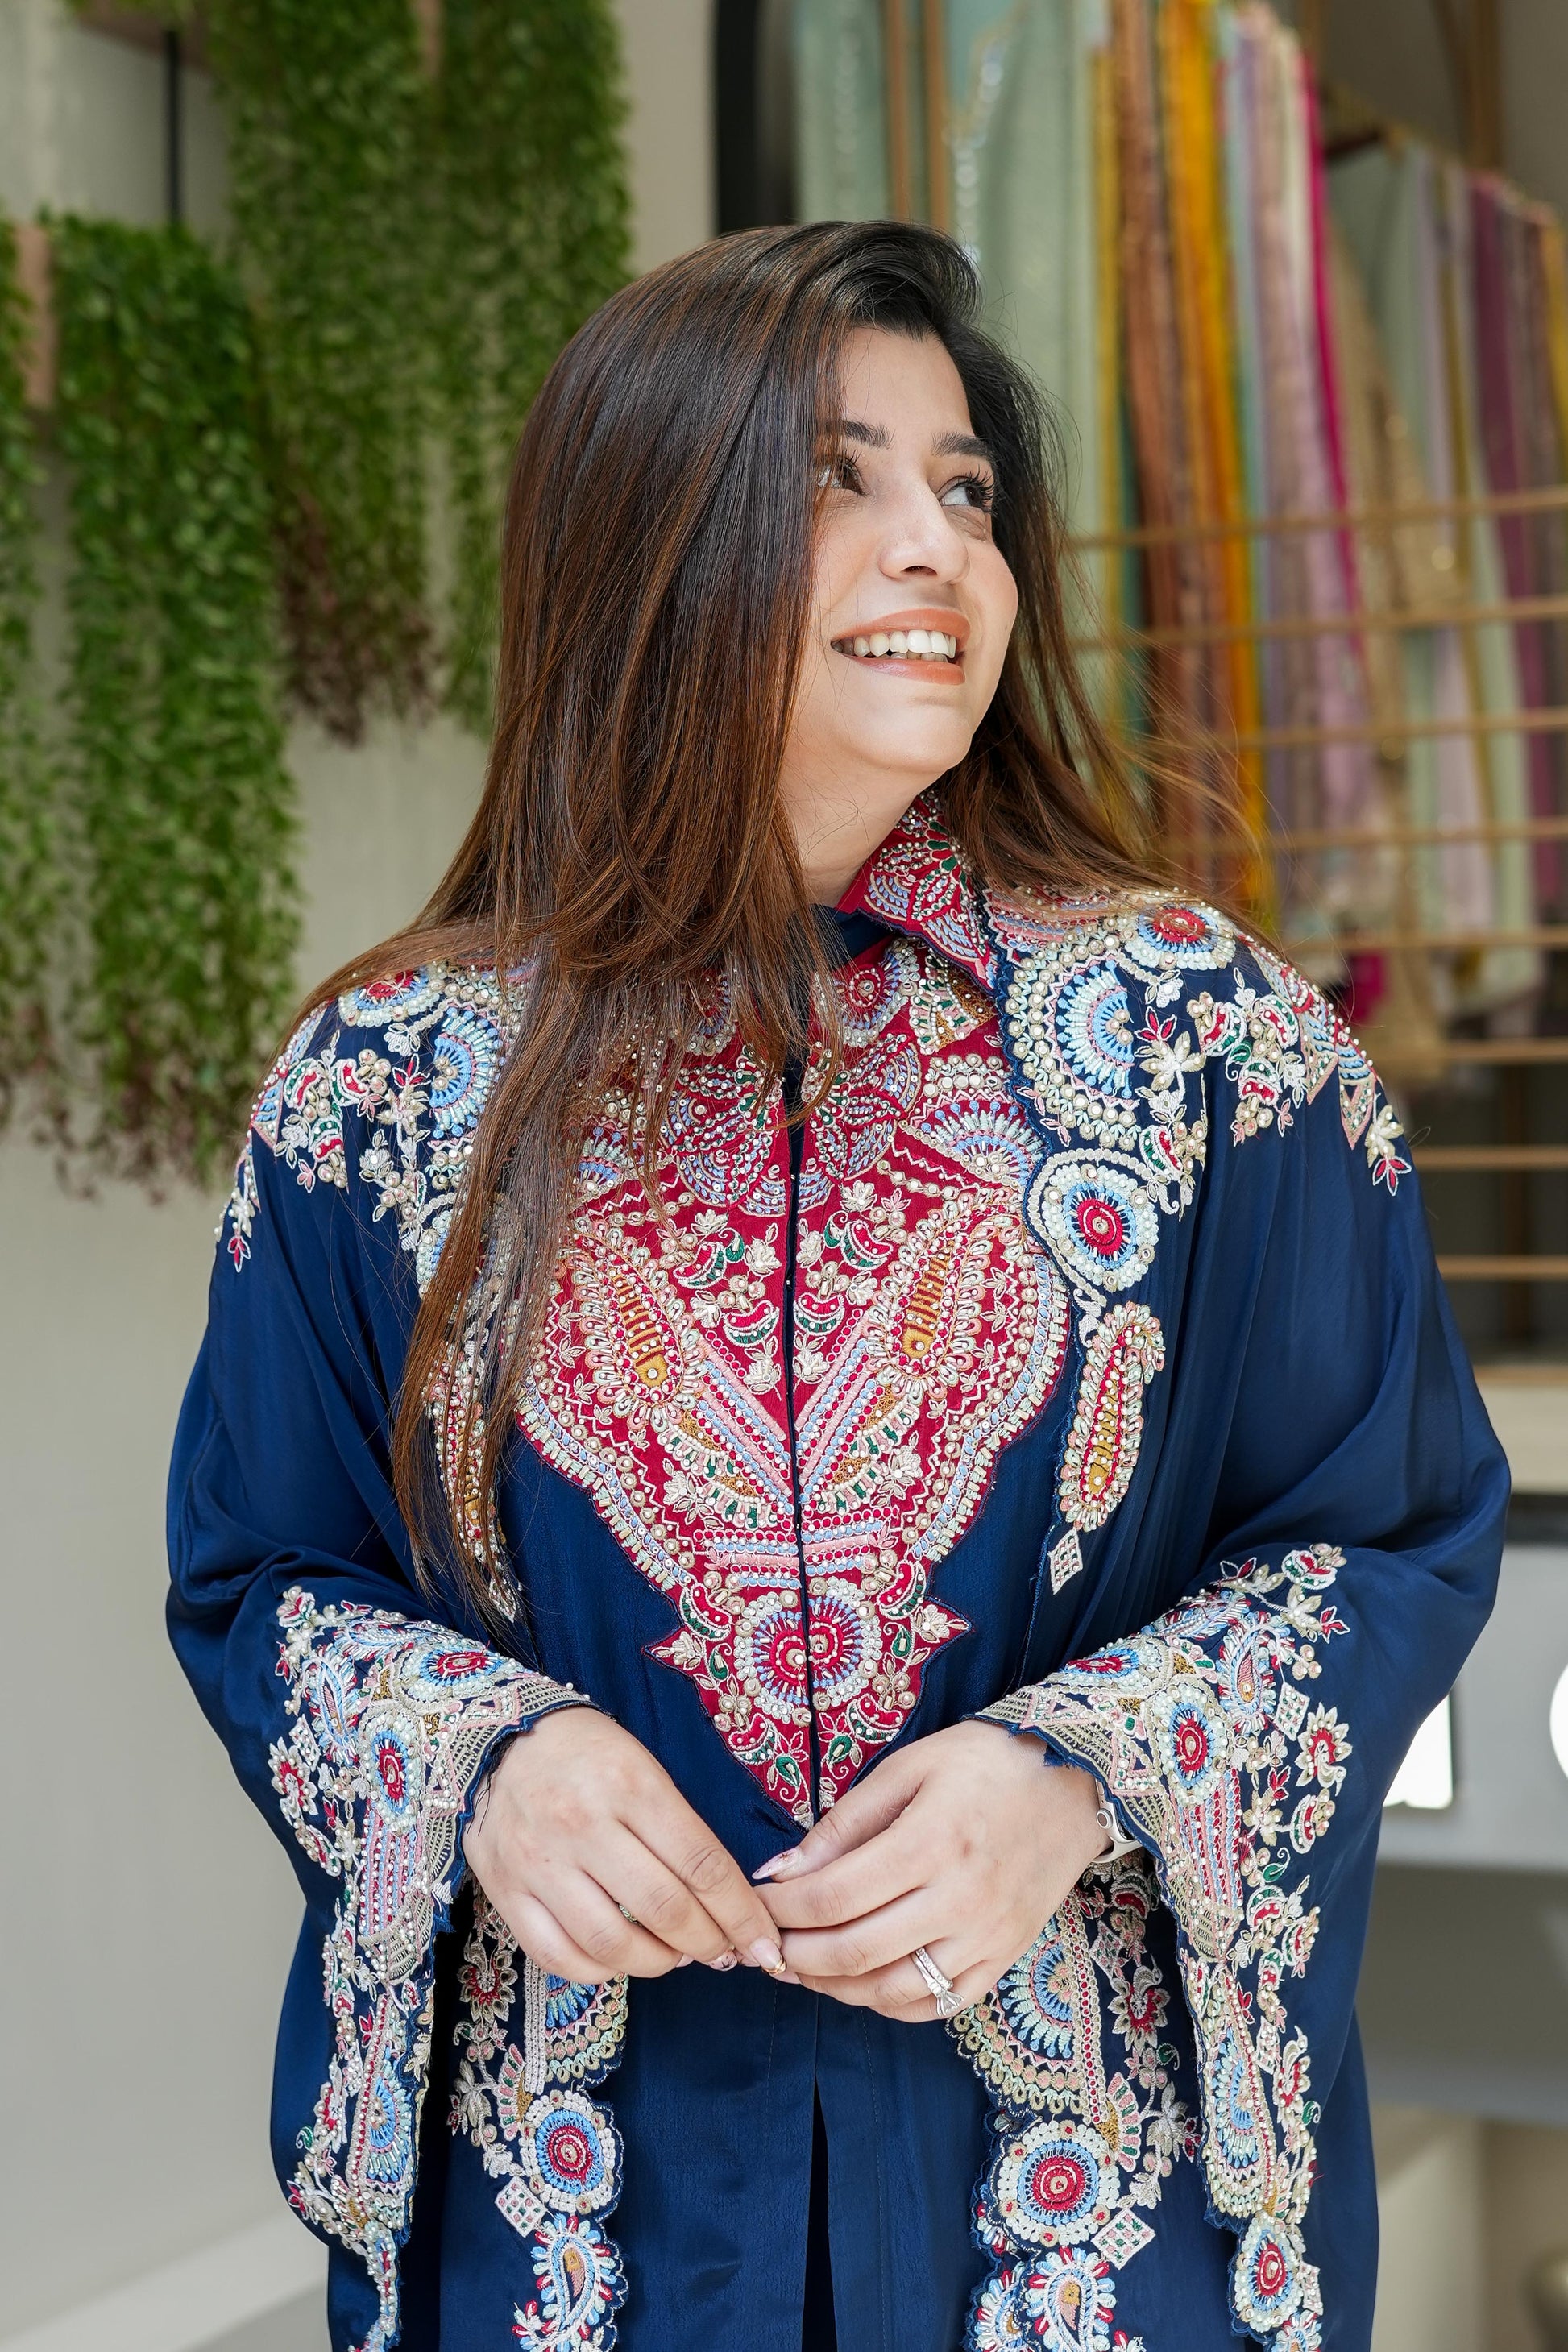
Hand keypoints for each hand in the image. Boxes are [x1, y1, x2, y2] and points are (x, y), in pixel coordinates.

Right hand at [462, 1708, 788, 1982]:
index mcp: (629, 1784)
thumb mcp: (643, 1768)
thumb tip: (724, 1902)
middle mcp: (583, 1824)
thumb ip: (680, 1831)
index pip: (702, 1864)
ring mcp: (539, 1861)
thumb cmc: (586, 1754)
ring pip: (612, 1943)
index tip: (765, 1942)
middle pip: (664, 1909)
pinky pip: (558, 1955)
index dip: (742, 1914)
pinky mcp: (505, 1889)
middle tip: (724, 1952)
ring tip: (675, 1955)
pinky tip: (621, 1959)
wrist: (498, 1737)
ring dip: (658, 1962)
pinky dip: (600, 1971)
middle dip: (709, 1943)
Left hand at [756, 1721, 1108, 2020]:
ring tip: (803, 1968)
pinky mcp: (1003, 1958)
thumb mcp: (910, 1767)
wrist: (1075, 1783)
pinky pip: (937, 2005)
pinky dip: (888, 2004)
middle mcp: (959, 1899)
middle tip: (766, 1943)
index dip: (782, 1907)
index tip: (755, 1900)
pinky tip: (861, 1984)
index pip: (834, 1896)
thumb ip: (844, 1823)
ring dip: (834, 1988)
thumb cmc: (987, 1763)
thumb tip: (782, 1870)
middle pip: (855, 1951)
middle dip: (796, 1955)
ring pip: (892, 1989)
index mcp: (930, 1842)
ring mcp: (985, 1937)